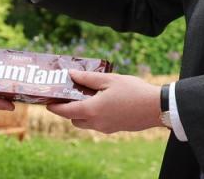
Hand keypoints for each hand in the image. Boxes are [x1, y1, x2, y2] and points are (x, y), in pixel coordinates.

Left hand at [46, 71, 161, 133]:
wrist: (156, 107)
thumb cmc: (133, 91)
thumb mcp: (109, 80)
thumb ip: (88, 78)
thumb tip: (71, 74)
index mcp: (92, 110)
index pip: (65, 111)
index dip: (54, 107)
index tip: (46, 101)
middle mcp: (96, 122)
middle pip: (74, 119)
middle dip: (68, 109)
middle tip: (67, 95)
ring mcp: (106, 128)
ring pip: (86, 123)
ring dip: (81, 112)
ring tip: (85, 95)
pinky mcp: (115, 128)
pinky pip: (97, 124)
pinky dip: (93, 115)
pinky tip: (100, 101)